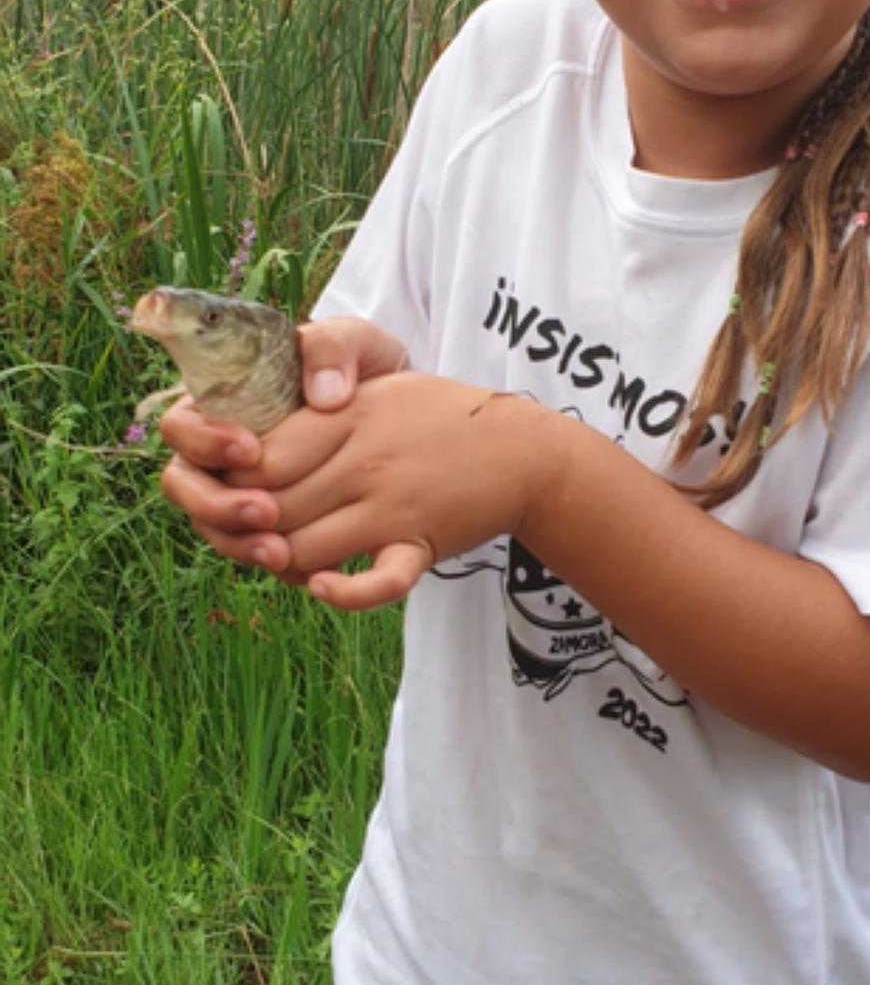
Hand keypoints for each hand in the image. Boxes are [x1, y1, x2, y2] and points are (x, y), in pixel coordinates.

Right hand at [158, 317, 406, 572]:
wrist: (401, 414)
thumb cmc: (360, 369)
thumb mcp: (355, 342)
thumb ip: (334, 349)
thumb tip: (324, 395)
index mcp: (220, 402)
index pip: (181, 427)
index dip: (204, 443)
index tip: (252, 448)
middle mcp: (218, 452)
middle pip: (184, 487)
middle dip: (217, 506)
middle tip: (265, 512)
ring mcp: (240, 491)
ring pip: (214, 529)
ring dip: (242, 544)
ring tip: (283, 553)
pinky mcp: (271, 525)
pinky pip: (257, 552)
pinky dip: (279, 566)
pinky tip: (311, 570)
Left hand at [259, 374, 553, 609]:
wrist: (521, 451)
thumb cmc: (440, 417)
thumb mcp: (379, 390)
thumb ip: (320, 408)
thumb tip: (255, 437)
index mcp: (349, 414)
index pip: (261, 455)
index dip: (233, 480)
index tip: (234, 487)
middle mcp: (364, 459)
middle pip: (271, 506)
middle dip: (246, 527)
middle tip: (248, 529)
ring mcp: (391, 505)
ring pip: (303, 548)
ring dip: (280, 562)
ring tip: (279, 556)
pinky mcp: (418, 544)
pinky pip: (375, 583)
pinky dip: (343, 594)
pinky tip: (324, 587)